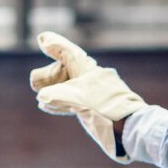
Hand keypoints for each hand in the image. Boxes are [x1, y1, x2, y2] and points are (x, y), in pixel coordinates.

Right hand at [30, 31, 146, 163]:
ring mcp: (92, 95)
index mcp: (89, 71)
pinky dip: (58, 101)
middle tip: (36, 81)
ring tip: (38, 92)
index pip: (69, 54)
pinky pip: (71, 100)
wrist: (132, 129)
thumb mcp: (80, 100)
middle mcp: (91, 80)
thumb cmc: (109, 111)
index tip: (43, 38)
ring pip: (68, 86)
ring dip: (53, 89)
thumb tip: (42, 96)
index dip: (56, 46)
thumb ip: (58, 96)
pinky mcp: (93, 109)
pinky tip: (46, 105)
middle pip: (66, 71)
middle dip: (50, 74)